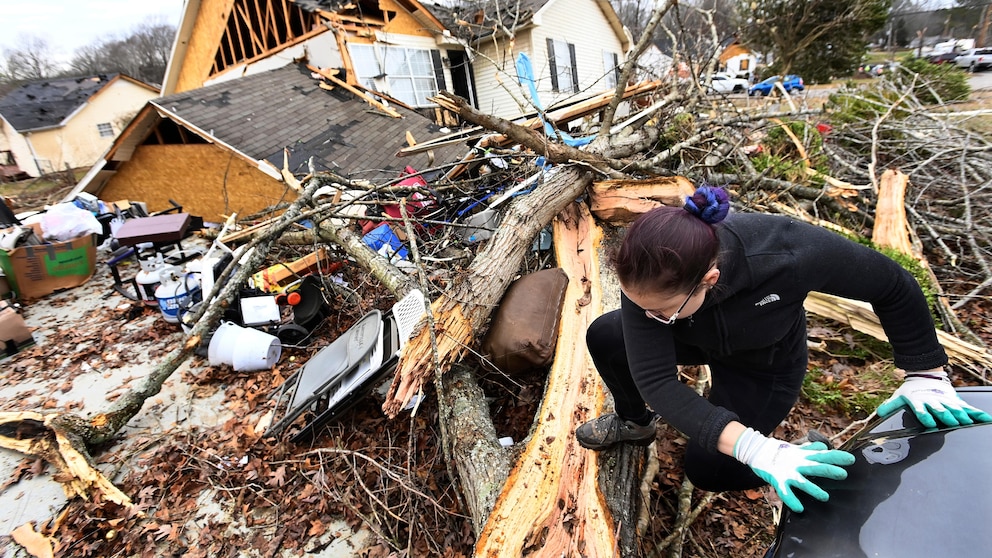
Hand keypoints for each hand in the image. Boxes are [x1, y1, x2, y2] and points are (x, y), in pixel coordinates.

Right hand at [733, 427, 854, 512]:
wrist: (757, 450)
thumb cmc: (780, 452)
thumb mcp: (796, 449)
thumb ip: (810, 450)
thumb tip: (824, 446)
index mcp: (803, 456)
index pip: (823, 455)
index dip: (837, 457)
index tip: (851, 459)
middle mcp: (797, 464)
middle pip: (815, 467)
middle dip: (828, 470)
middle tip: (842, 474)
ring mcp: (788, 473)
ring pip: (802, 482)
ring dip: (813, 489)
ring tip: (824, 497)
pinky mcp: (778, 480)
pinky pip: (785, 492)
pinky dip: (791, 500)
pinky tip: (799, 508)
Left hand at [876, 371, 991, 427]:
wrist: (925, 375)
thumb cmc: (912, 390)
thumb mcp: (900, 396)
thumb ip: (890, 405)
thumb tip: (878, 413)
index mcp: (920, 402)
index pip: (921, 410)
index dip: (925, 416)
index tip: (928, 423)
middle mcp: (934, 402)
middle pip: (941, 410)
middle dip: (946, 416)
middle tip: (952, 422)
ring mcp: (946, 401)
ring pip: (955, 409)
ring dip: (961, 415)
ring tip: (966, 421)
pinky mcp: (956, 401)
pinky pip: (968, 408)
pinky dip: (977, 414)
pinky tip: (986, 419)